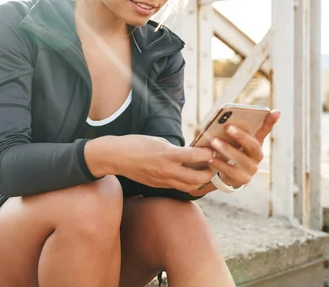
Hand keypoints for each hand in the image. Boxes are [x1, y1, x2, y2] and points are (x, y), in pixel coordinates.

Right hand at [101, 135, 215, 192]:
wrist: (116, 157)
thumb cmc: (136, 144)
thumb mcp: (158, 141)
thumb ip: (175, 149)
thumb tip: (189, 154)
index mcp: (167, 154)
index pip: (195, 156)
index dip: (207, 154)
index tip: (212, 150)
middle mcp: (166, 169)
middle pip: (196, 178)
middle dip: (208, 173)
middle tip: (212, 166)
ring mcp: (162, 180)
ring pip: (188, 187)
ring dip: (198, 181)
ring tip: (202, 173)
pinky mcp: (157, 185)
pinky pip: (176, 187)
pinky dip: (185, 183)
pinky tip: (187, 176)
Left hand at [207, 110, 280, 187]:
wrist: (229, 175)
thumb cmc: (232, 151)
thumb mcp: (233, 140)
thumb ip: (230, 130)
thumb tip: (219, 121)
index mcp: (257, 143)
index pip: (265, 130)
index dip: (271, 121)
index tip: (275, 111)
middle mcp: (257, 156)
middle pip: (252, 145)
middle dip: (240, 136)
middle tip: (227, 127)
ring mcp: (251, 169)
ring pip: (240, 159)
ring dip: (226, 149)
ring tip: (213, 141)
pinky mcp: (242, 179)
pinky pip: (230, 171)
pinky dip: (220, 163)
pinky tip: (210, 157)